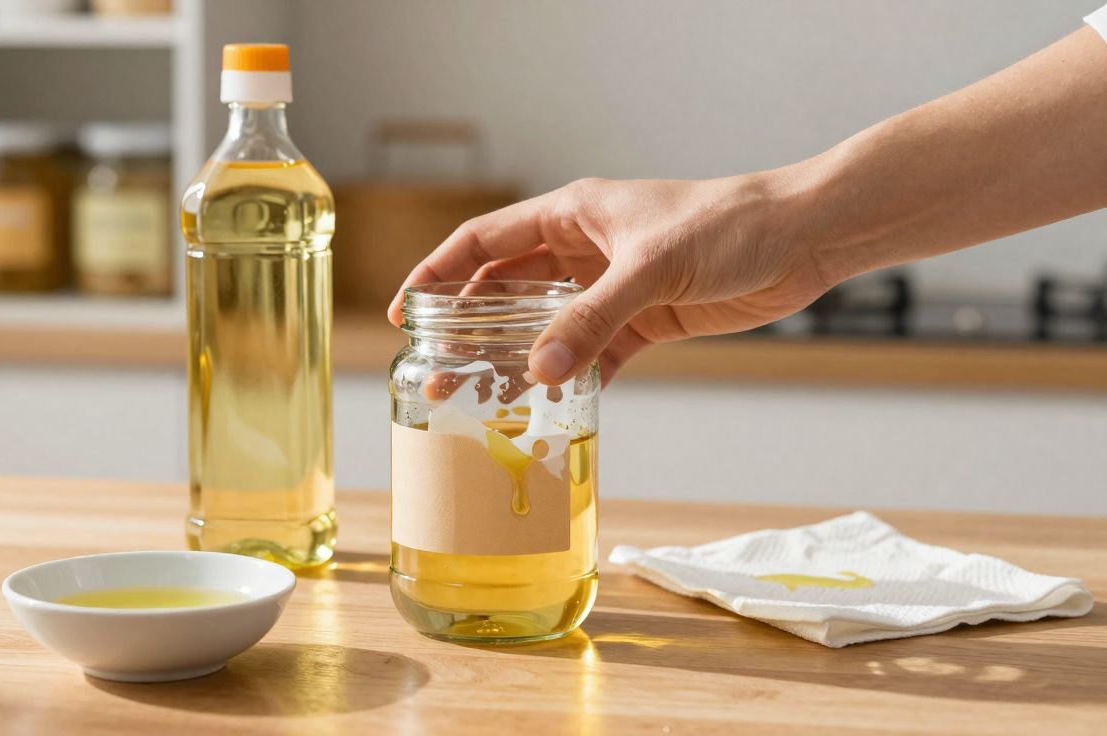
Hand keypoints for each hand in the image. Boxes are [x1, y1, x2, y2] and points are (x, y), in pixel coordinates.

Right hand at [387, 174, 831, 384]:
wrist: (800, 239)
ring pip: (546, 328)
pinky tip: (550, 407)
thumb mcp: (651, 268)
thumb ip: (592, 319)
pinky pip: (593, 354)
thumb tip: (537, 371)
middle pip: (506, 290)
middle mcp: (584, 249)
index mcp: (572, 214)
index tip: (407, 313)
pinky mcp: (645, 321)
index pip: (484, 242)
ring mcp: (612, 287)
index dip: (438, 274)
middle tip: (440, 374)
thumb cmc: (728, 225)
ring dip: (517, 361)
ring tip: (483, 402)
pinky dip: (572, 379)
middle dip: (470, 330)